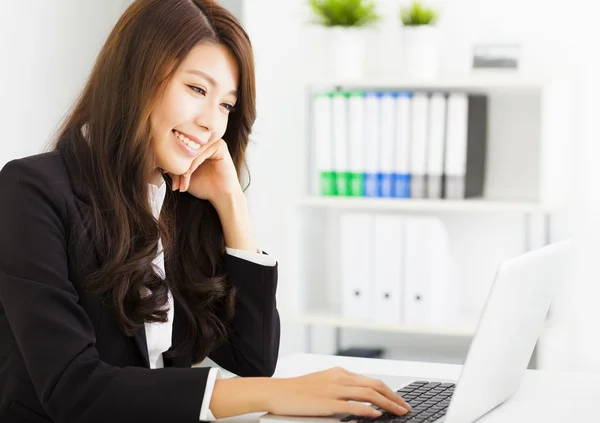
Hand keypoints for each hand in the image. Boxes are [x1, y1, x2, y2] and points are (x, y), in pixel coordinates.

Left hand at [169, 138, 240, 202]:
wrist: (221, 196)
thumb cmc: (205, 186)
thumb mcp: (183, 176)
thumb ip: (173, 167)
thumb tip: (158, 161)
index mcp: (197, 145)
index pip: (180, 147)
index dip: (171, 160)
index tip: (164, 172)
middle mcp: (205, 141)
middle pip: (186, 149)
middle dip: (178, 168)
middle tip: (174, 183)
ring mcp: (213, 142)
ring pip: (192, 152)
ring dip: (184, 168)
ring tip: (182, 183)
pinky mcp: (220, 146)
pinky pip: (202, 152)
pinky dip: (193, 165)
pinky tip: (188, 175)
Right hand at [265, 367, 411, 417]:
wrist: (278, 391)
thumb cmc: (297, 390)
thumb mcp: (323, 383)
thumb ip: (341, 387)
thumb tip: (359, 398)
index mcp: (340, 372)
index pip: (371, 380)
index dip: (388, 391)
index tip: (399, 400)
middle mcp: (340, 378)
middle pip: (375, 385)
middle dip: (393, 397)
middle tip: (405, 407)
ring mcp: (334, 389)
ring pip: (368, 394)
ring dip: (387, 403)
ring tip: (399, 412)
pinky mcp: (327, 402)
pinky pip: (352, 405)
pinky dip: (367, 410)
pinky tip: (376, 415)